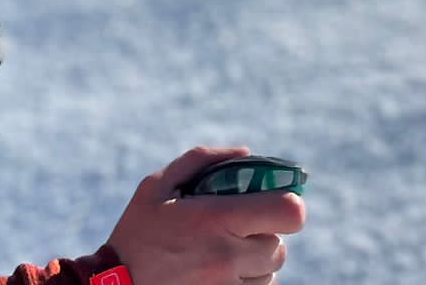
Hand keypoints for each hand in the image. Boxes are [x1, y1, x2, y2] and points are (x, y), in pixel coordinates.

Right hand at [104, 145, 308, 284]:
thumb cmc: (137, 233)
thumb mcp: (159, 185)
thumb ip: (202, 161)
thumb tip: (245, 154)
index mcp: (216, 219)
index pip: (288, 211)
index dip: (289, 204)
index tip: (275, 202)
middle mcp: (227, 256)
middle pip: (279, 246)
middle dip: (264, 235)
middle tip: (239, 230)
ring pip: (269, 273)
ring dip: (256, 262)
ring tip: (224, 254)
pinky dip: (246, 282)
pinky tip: (221, 274)